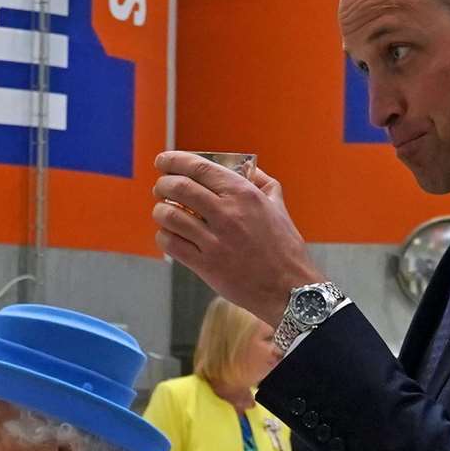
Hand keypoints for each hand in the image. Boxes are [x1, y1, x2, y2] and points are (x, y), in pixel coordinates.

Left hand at [151, 153, 321, 326]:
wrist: (289, 289)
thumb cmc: (285, 248)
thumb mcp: (278, 206)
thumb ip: (261, 182)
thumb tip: (246, 167)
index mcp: (243, 194)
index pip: (198, 167)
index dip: (173, 161)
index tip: (163, 161)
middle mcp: (227, 213)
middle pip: (178, 187)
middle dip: (163, 185)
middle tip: (161, 189)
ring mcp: (215, 240)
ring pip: (169, 215)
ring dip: (160, 211)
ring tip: (163, 212)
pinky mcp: (206, 265)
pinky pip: (171, 244)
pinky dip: (164, 236)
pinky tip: (170, 236)